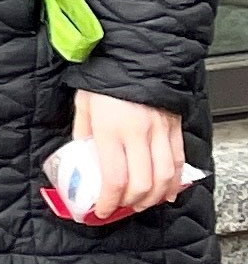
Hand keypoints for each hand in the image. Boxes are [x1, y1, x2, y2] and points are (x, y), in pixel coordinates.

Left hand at [71, 89, 186, 222]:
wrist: (133, 53)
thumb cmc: (104, 76)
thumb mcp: (83, 105)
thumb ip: (83, 134)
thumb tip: (83, 159)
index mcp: (110, 130)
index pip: (114, 179)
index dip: (108, 202)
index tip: (101, 210)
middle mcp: (138, 133)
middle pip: (141, 184)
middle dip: (130, 204)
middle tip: (119, 208)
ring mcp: (160, 131)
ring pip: (164, 177)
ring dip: (153, 197)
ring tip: (140, 203)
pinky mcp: (175, 127)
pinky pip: (179, 161)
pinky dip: (174, 181)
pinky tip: (165, 191)